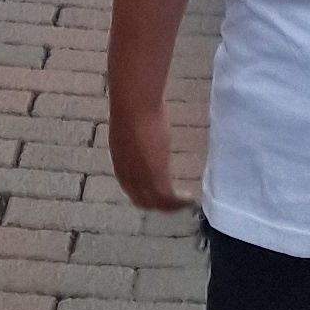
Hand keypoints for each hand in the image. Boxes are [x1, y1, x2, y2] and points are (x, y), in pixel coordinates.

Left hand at [109, 90, 184, 212]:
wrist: (134, 103)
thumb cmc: (132, 105)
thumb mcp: (132, 126)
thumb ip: (137, 135)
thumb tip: (146, 128)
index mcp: (120, 162)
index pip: (131, 188)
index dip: (144, 193)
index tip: (159, 191)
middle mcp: (127, 175)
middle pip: (141, 201)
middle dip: (158, 204)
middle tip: (174, 203)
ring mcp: (140, 178)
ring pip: (156, 203)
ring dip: (171, 206)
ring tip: (185, 203)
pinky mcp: (156, 177)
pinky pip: (168, 199)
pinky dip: (180, 202)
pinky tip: (190, 199)